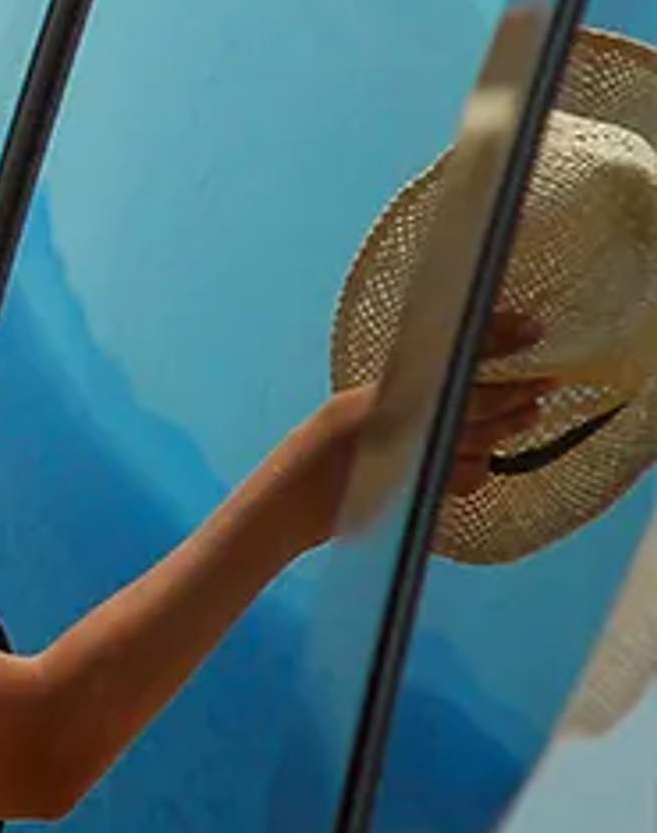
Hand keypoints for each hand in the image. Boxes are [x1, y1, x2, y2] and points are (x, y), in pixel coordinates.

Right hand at [277, 308, 558, 545]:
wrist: (289, 505)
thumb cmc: (312, 457)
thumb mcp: (350, 411)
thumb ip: (397, 397)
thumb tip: (448, 381)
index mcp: (382, 393)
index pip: (449, 357)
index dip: (494, 339)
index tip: (528, 328)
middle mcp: (400, 420)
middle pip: (477, 399)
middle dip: (516, 389)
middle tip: (544, 380)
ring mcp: (414, 454)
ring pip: (481, 436)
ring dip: (510, 424)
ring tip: (530, 413)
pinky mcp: (422, 488)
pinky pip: (468, 475)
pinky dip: (478, 468)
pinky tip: (483, 459)